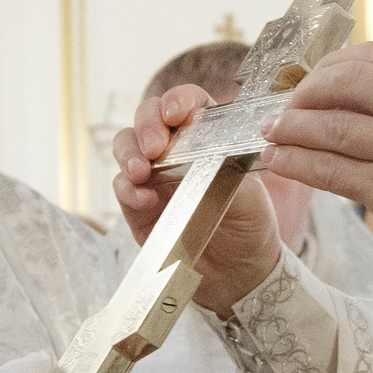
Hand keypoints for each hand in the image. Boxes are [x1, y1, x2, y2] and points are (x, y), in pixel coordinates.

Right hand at [113, 83, 284, 315]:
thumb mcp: (249, 193)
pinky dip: (128, 188)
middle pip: (148, 117)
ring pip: (127, 146)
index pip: (189, 103)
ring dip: (129, 153)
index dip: (178, 100)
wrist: (239, 272)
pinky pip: (123, 187)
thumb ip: (223, 168)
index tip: (175, 113)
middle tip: (154, 147)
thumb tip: (196, 151)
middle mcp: (175, 149)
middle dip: (146, 125)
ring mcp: (153, 175)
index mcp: (207, 135)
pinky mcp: (137, 205)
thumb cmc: (249, 224)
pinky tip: (145, 198)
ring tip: (141, 171)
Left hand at [261, 43, 372, 294]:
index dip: (328, 65)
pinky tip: (279, 162)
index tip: (305, 80)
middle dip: (302, 93)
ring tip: (270, 134)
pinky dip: (297, 162)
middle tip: (281, 107)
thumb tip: (356, 92)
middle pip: (343, 82)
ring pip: (330, 127)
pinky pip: (331, 170)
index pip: (372, 56)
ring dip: (289, 129)